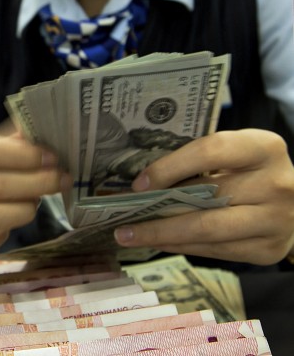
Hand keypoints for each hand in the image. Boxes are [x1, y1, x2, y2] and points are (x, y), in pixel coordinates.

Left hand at [114, 129, 293, 264]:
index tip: (139, 183)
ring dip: (162, 236)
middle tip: (120, 221)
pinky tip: (159, 242)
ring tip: (130, 236)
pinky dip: (182, 247)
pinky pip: (216, 251)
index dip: (170, 167)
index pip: (210, 151)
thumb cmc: (251, 170)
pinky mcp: (270, 250)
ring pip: (207, 231)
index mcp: (264, 148)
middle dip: (156, 213)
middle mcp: (277, 184)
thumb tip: (142, 183)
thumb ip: (200, 162)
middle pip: (206, 199)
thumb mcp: (234, 154)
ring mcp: (276, 221)